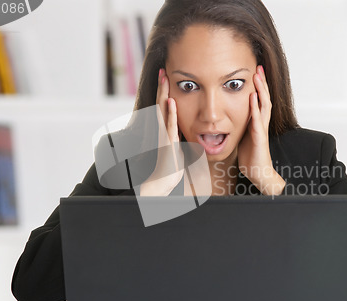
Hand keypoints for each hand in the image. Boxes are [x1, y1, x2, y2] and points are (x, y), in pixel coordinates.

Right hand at [140, 68, 184, 195]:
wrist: (160, 184)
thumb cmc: (169, 169)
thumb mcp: (177, 149)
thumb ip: (179, 139)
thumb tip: (186, 133)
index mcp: (165, 130)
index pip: (164, 107)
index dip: (165, 92)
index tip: (166, 78)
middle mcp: (162, 130)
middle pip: (161, 104)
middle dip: (162, 87)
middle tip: (162, 70)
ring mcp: (163, 136)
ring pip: (163, 111)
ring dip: (164, 94)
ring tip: (164, 78)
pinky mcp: (167, 144)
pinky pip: (170, 126)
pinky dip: (170, 113)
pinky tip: (171, 102)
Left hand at [237, 65, 284, 195]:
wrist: (257, 172)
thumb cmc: (250, 155)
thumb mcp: (242, 135)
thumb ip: (239, 124)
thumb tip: (228, 117)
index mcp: (257, 121)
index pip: (259, 99)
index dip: (258, 85)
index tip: (254, 71)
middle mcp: (261, 123)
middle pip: (264, 98)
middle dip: (262, 82)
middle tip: (259, 67)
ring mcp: (262, 130)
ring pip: (264, 106)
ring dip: (261, 90)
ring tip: (258, 77)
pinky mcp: (260, 138)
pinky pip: (258, 121)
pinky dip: (255, 108)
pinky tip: (253, 98)